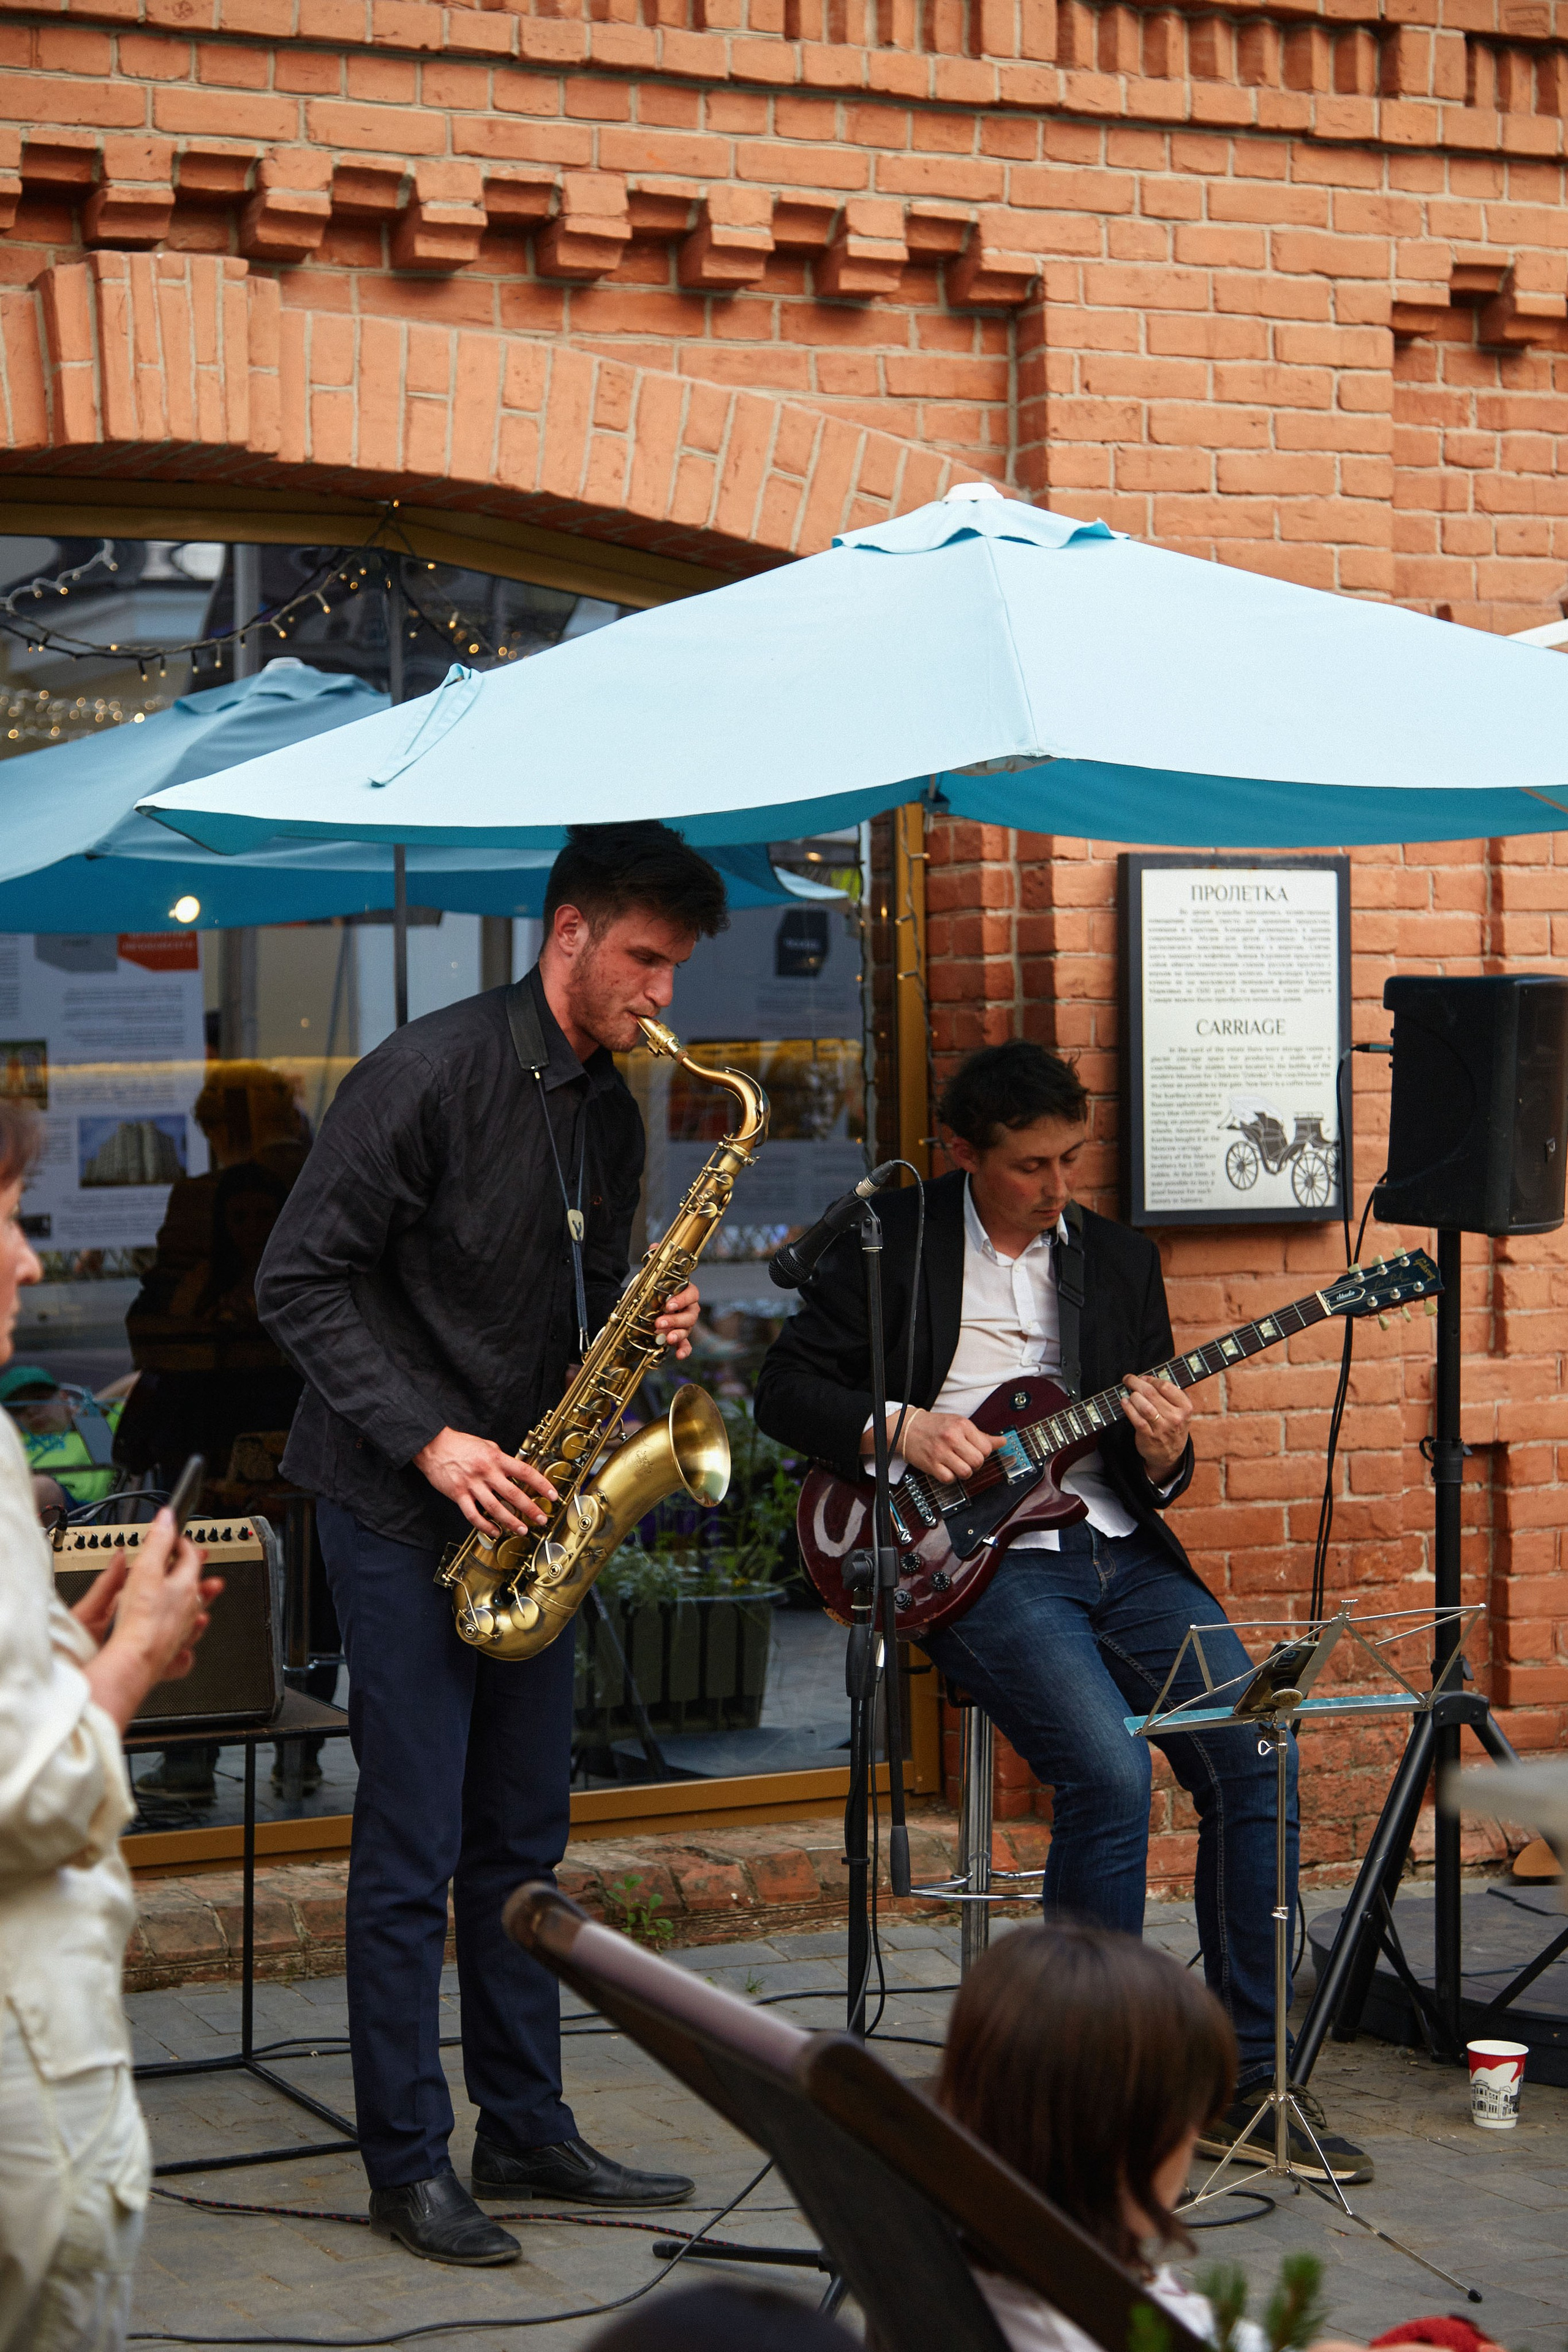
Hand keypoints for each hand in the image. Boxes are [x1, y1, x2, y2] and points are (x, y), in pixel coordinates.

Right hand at [83, 1511, 223, 1733]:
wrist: (137, 1659)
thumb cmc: (141, 1618)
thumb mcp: (146, 1569)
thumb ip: (158, 1542)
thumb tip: (168, 1517)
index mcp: (186, 1585)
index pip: (190, 1556)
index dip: (181, 1544)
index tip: (174, 1538)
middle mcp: (191, 1608)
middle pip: (195, 1583)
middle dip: (190, 1570)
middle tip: (188, 1562)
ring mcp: (184, 1630)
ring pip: (193, 1611)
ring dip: (193, 1601)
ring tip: (192, 1596)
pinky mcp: (173, 1651)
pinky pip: (185, 1643)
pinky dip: (185, 1637)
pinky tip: (183, 1639)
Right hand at [414, 1427, 557, 1535]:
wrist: (433, 1445)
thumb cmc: (461, 1444)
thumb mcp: (487, 1445)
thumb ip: (501, 1458)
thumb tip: (517, 1469)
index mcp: (496, 1458)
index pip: (524, 1472)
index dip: (541, 1484)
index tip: (552, 1495)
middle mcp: (486, 1472)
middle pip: (513, 1493)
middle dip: (530, 1508)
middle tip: (541, 1518)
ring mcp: (471, 1484)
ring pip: (495, 1507)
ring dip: (511, 1521)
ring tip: (522, 1529)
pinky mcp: (458, 1494)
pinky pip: (473, 1515)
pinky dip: (485, 1526)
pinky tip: (495, 1531)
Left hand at [655, 1282, 699, 1362]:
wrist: (648, 1305)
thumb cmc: (654, 1293)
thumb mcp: (654, 1289)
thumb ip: (654, 1292)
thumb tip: (642, 1298)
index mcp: (686, 1293)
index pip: (692, 1294)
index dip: (682, 1300)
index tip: (669, 1305)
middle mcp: (689, 1308)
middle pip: (690, 1315)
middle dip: (674, 1320)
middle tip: (659, 1323)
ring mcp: (686, 1323)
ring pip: (687, 1329)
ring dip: (677, 1334)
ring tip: (668, 1338)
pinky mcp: (680, 1336)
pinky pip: (685, 1344)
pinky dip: (683, 1350)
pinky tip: (679, 1355)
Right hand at [892, 1410, 1003, 1483]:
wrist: (908, 1427)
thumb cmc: (936, 1426)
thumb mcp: (960, 1424)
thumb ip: (982, 1436)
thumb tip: (1003, 1442)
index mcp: (962, 1425)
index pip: (986, 1448)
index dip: (983, 1453)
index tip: (975, 1451)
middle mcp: (952, 1437)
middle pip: (978, 1461)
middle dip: (975, 1464)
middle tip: (966, 1459)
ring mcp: (941, 1451)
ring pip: (966, 1472)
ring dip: (963, 1472)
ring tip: (956, 1464)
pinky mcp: (931, 1464)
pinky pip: (949, 1479)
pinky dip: (950, 1477)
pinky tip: (946, 1468)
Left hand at [1122, 1370, 1191, 1482]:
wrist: (1170, 1454)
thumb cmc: (1173, 1426)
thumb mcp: (1181, 1411)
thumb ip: (1171, 1395)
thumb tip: (1149, 1378)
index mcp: (1185, 1408)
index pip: (1166, 1386)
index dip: (1151, 1379)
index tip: (1143, 1377)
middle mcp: (1175, 1418)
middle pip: (1152, 1394)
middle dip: (1136, 1383)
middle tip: (1128, 1379)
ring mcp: (1162, 1428)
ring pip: (1144, 1406)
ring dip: (1133, 1396)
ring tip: (1129, 1394)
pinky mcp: (1149, 1437)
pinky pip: (1136, 1419)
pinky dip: (1128, 1408)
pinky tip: (1124, 1402)